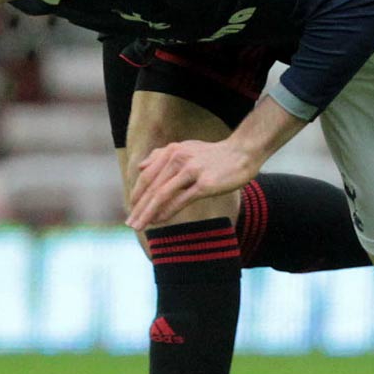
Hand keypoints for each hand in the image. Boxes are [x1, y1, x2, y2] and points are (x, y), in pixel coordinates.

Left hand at [126, 137, 262, 230]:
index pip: (147, 175)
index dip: (137, 193)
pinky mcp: (204, 184)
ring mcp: (191, 171)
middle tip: (130, 223)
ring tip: (140, 226)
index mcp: (172, 151)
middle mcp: (178, 158)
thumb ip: (162, 155)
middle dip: (138, 207)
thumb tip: (140, 167)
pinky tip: (158, 221)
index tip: (131, 208)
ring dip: (148, 212)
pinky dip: (166, 212)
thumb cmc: (214, 154)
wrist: (242, 153)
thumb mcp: (186, 148)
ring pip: (162, 194)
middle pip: (152, 187)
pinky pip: (180, 200)